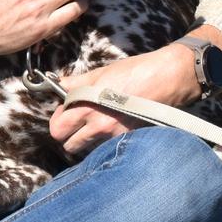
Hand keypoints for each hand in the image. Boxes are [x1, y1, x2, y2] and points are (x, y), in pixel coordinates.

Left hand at [50, 46, 200, 155]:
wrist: (165, 78)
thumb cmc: (132, 72)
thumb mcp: (98, 74)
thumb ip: (74, 84)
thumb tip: (57, 84)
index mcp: (86, 106)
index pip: (57, 128)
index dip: (58, 119)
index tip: (65, 112)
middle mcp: (98, 125)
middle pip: (68, 145)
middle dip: (69, 135)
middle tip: (76, 123)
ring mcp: (114, 135)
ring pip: (87, 149)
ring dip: (87, 141)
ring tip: (96, 125)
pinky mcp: (129, 139)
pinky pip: (107, 148)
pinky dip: (105, 143)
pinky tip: (113, 128)